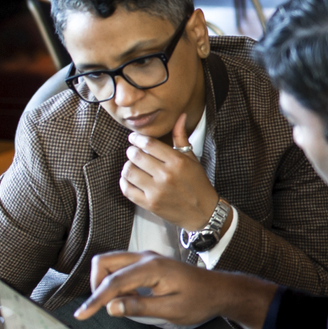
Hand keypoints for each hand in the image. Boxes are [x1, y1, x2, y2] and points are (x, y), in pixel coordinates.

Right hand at [76, 250, 277, 328]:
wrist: (218, 290)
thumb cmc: (199, 301)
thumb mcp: (171, 310)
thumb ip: (139, 307)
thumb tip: (111, 308)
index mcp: (151, 268)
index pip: (113, 282)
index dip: (95, 300)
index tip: (81, 316)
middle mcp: (145, 257)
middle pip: (104, 262)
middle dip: (96, 285)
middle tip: (105, 308)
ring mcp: (145, 258)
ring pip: (110, 263)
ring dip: (107, 284)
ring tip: (124, 305)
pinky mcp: (147, 263)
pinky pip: (121, 268)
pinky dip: (117, 283)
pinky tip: (131, 299)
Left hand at [122, 111, 219, 231]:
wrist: (203, 212)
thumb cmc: (197, 184)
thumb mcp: (192, 159)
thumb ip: (181, 138)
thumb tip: (181, 117)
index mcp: (177, 161)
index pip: (149, 144)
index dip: (137, 138)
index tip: (134, 138)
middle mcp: (166, 175)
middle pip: (136, 156)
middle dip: (131, 151)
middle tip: (133, 152)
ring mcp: (157, 191)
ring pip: (129, 171)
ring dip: (127, 166)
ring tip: (132, 165)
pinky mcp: (150, 204)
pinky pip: (127, 190)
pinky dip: (124, 182)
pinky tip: (129, 179)